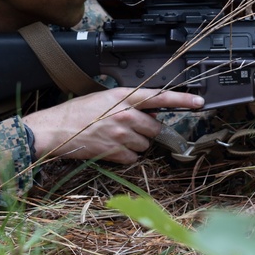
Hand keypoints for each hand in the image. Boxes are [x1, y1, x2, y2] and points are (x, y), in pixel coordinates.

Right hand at [22, 88, 203, 162]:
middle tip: (128, 128)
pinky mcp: (115, 152)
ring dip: (135, 144)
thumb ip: (127, 103)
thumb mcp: (104, 98)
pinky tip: (111, 148)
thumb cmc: (76, 113)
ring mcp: (121, 134)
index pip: (160, 97)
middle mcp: (125, 114)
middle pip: (155, 127)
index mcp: (123, 96)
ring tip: (115, 138)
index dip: (182, 100)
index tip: (199, 102)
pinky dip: (126, 156)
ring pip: (145, 145)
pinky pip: (133, 158)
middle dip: (146, 131)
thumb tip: (147, 112)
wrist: (55, 130)